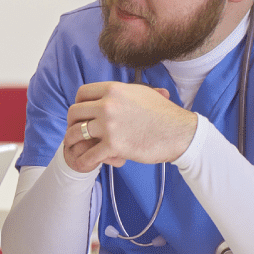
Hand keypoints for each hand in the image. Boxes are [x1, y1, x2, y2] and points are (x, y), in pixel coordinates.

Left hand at [63, 81, 196, 172]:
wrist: (181, 133)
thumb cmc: (164, 114)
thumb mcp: (142, 93)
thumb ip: (122, 92)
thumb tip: (111, 91)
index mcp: (114, 90)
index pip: (82, 93)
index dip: (78, 102)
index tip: (81, 112)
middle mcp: (108, 105)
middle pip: (75, 112)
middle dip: (72, 122)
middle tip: (75, 129)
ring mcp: (109, 125)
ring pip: (76, 132)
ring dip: (72, 141)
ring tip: (74, 146)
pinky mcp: (114, 145)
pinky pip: (89, 154)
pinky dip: (83, 160)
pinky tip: (83, 163)